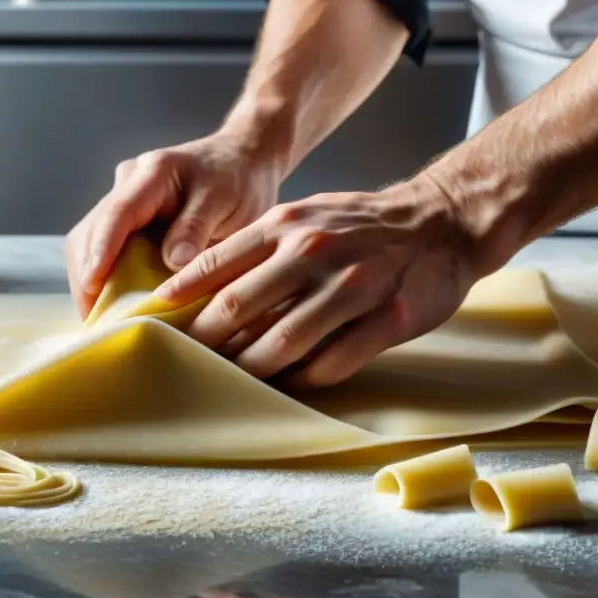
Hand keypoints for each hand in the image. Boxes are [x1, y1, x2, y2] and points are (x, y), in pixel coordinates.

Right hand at [65, 131, 284, 317]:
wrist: (243, 163)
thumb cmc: (238, 180)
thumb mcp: (225, 199)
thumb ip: (196, 227)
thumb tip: (171, 263)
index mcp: (153, 173)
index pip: (117, 213)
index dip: (101, 251)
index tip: (93, 284)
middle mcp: (128, 184)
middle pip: (91, 232)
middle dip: (87, 277)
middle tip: (98, 322)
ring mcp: (122, 202)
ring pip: (89, 244)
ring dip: (90, 282)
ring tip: (101, 321)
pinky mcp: (125, 221)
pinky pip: (103, 251)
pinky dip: (104, 280)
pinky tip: (111, 308)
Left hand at [155, 175, 479, 386]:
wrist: (442, 222)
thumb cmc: (361, 224)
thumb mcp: (306, 215)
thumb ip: (260, 244)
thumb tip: (202, 281)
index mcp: (288, 224)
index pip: (218, 263)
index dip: (182, 296)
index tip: (155, 318)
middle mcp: (314, 252)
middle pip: (239, 308)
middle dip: (207, 340)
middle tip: (188, 359)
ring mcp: (353, 287)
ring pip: (282, 342)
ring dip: (252, 366)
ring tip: (235, 377)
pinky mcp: (386, 320)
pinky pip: (332, 362)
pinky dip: (304, 378)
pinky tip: (291, 381)